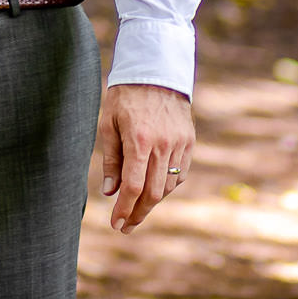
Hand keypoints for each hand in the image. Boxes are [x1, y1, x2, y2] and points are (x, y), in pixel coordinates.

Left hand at [96, 83, 193, 234]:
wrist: (156, 71)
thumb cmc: (125, 96)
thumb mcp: (108, 123)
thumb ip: (111, 158)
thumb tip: (110, 192)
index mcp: (139, 140)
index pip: (133, 186)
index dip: (124, 209)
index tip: (116, 224)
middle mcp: (163, 145)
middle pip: (154, 193)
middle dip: (138, 213)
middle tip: (125, 227)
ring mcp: (179, 144)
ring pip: (168, 186)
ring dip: (152, 203)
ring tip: (136, 211)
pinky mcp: (189, 142)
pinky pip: (179, 174)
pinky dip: (167, 187)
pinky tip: (154, 192)